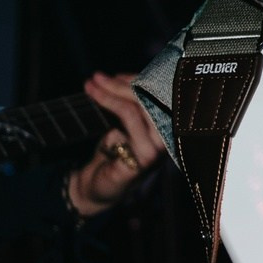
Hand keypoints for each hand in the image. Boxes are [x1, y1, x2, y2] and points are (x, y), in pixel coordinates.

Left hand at [65, 71, 163, 217]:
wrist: (97, 185)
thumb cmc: (113, 153)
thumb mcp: (124, 125)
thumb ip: (131, 105)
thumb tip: (124, 78)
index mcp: (169, 127)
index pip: (161, 95)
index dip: (140, 81)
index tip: (116, 76)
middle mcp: (170, 137)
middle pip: (153, 98)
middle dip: (123, 84)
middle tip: (98, 77)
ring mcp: (159, 148)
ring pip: (141, 107)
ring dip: (112, 92)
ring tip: (91, 84)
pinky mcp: (144, 158)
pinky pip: (129, 121)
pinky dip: (110, 103)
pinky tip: (96, 97)